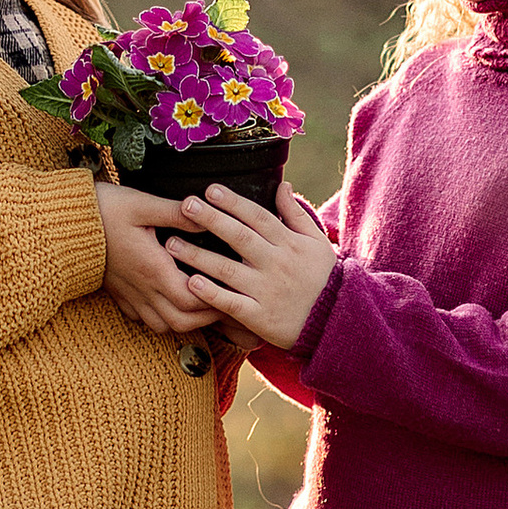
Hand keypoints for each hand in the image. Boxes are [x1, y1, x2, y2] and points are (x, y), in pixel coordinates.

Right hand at [96, 181, 222, 337]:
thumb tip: (206, 212)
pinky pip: (144, 318)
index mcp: (153, 269)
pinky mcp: (118, 295)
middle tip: (227, 307)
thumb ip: (177, 212)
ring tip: (204, 309)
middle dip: (208, 319)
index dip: (216, 301)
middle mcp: (142, 289)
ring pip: (163, 325)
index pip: (193, 299)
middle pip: (182, 321)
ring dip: (186, 322)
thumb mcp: (142, 204)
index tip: (234, 293)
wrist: (60, 226)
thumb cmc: (101, 212)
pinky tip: (170, 306)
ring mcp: (129, 295)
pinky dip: (162, 318)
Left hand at [169, 182, 336, 351]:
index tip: (210, 189)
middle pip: (239, 237)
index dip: (233, 202)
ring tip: (171, 243)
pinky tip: (190, 282)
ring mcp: (267, 291)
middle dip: (211, 219)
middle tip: (185, 205)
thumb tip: (282, 185)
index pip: (257, 217)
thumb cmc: (323, 278)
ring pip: (228, 269)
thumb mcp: (316, 243)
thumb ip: (296, 214)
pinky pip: (231, 304)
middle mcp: (276, 264)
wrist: (336, 323)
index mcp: (289, 243)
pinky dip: (211, 294)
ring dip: (198, 256)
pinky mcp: (260, 317)